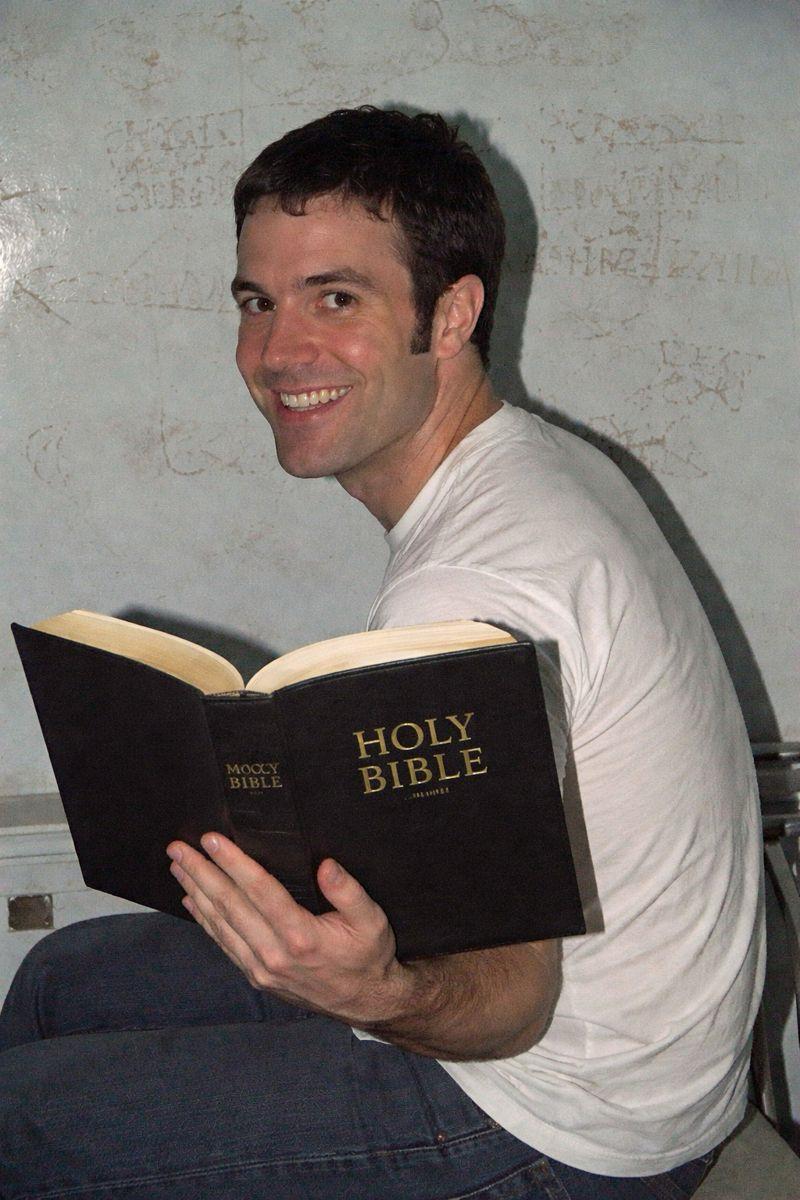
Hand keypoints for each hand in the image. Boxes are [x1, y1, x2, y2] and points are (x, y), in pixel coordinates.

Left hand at [166, 834, 404, 1022]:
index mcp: (301, 936)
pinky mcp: (256, 976)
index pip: (259, 891)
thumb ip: (349, 892)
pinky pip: (224, 943)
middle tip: (177, 848)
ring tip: (178, 867)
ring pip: (220, 924)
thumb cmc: (368, 955)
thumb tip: (325, 865)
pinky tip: (192, 901)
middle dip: (201, 873)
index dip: (233, 862)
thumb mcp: (372, 920)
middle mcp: (274, 954)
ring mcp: (261, 968)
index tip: (211, 840)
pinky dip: (204, 921)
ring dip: (196, 892)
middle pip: (230, 905)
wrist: (364, 1002)